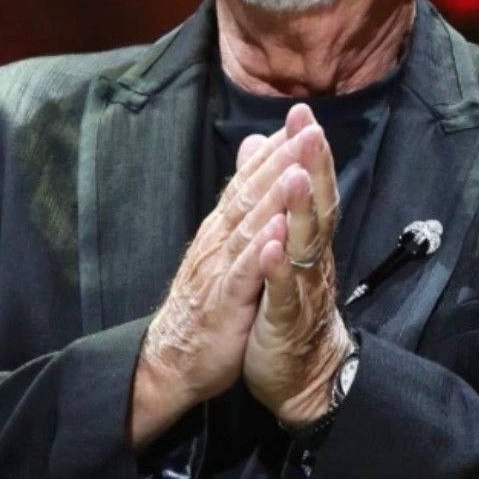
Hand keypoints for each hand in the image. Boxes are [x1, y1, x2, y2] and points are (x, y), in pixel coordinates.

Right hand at [129, 124, 296, 446]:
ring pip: (250, 225)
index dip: (275, 149)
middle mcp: (219, 241)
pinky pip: (244, 272)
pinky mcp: (224, 301)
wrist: (172, 359)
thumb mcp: (219, 254)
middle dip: (281, 159)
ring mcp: (220, 269)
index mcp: (221, 230)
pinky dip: (261, 249)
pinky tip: (278, 229)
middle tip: (306, 126)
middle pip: (252, 193)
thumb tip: (246, 177)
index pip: (249, 181)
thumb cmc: (202, 306)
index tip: (301, 119)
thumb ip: (235, 213)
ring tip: (298, 166)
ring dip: (274, 195)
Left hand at [242, 104, 354, 431]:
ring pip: (304, 246)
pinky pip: (283, 293)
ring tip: (296, 178)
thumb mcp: (283, 252)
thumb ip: (279, 204)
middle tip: (310, 131)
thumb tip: (264, 153)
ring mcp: (302, 290)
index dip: (306, 153)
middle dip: (313, 169)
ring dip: (301, 212)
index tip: (300, 114)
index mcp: (307, 243)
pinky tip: (272, 247)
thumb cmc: (289, 310)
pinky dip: (278, 270)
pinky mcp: (286, 321)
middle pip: (317, 208)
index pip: (311, 190)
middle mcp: (312, 261)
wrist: (302, 376)